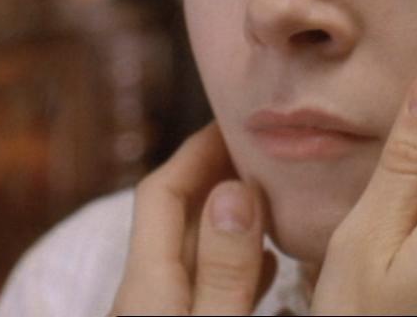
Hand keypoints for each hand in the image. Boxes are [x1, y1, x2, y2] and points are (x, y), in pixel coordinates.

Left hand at [109, 125, 276, 315]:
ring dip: (229, 215)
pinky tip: (267, 259)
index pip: (161, 192)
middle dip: (217, 173)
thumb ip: (223, 270)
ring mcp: (159, 315)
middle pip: (175, 217)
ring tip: (273, 189)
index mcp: (146, 288)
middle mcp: (143, 296)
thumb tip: (234, 190)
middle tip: (266, 146)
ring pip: (192, 250)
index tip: (239, 120)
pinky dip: (234, 262)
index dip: (197, 149)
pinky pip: (205, 286)